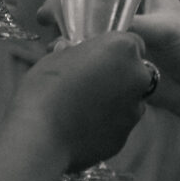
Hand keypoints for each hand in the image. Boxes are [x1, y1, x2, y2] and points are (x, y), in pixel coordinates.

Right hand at [11, 32, 150, 170]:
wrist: (41, 137)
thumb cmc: (45, 88)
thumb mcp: (55, 57)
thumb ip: (74, 53)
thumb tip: (69, 52)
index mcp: (123, 49)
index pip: (131, 42)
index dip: (112, 49)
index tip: (94, 57)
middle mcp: (137, 77)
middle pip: (134, 72)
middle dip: (116, 75)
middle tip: (86, 82)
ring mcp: (134, 110)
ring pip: (128, 100)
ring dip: (112, 101)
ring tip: (80, 109)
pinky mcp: (125, 137)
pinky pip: (117, 125)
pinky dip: (104, 125)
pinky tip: (80, 128)